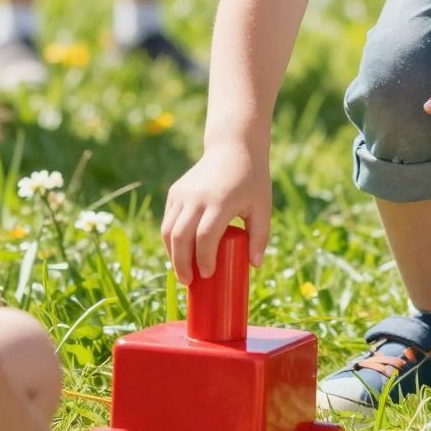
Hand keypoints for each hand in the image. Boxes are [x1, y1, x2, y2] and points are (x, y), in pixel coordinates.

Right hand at [162, 145, 271, 282]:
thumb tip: (255, 266)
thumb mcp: (262, 207)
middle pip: (181, 237)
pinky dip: (170, 240)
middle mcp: (197, 197)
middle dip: (182, 264)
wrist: (233, 147)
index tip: (207, 275)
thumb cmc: (252, 180)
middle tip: (190, 283)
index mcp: (220, 201)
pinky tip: (177, 253)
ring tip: (182, 272)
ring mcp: (183, 193)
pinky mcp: (175, 191)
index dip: (203, 259)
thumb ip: (260, 236)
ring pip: (169, 230)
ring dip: (172, 254)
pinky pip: (168, 220)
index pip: (205, 236)